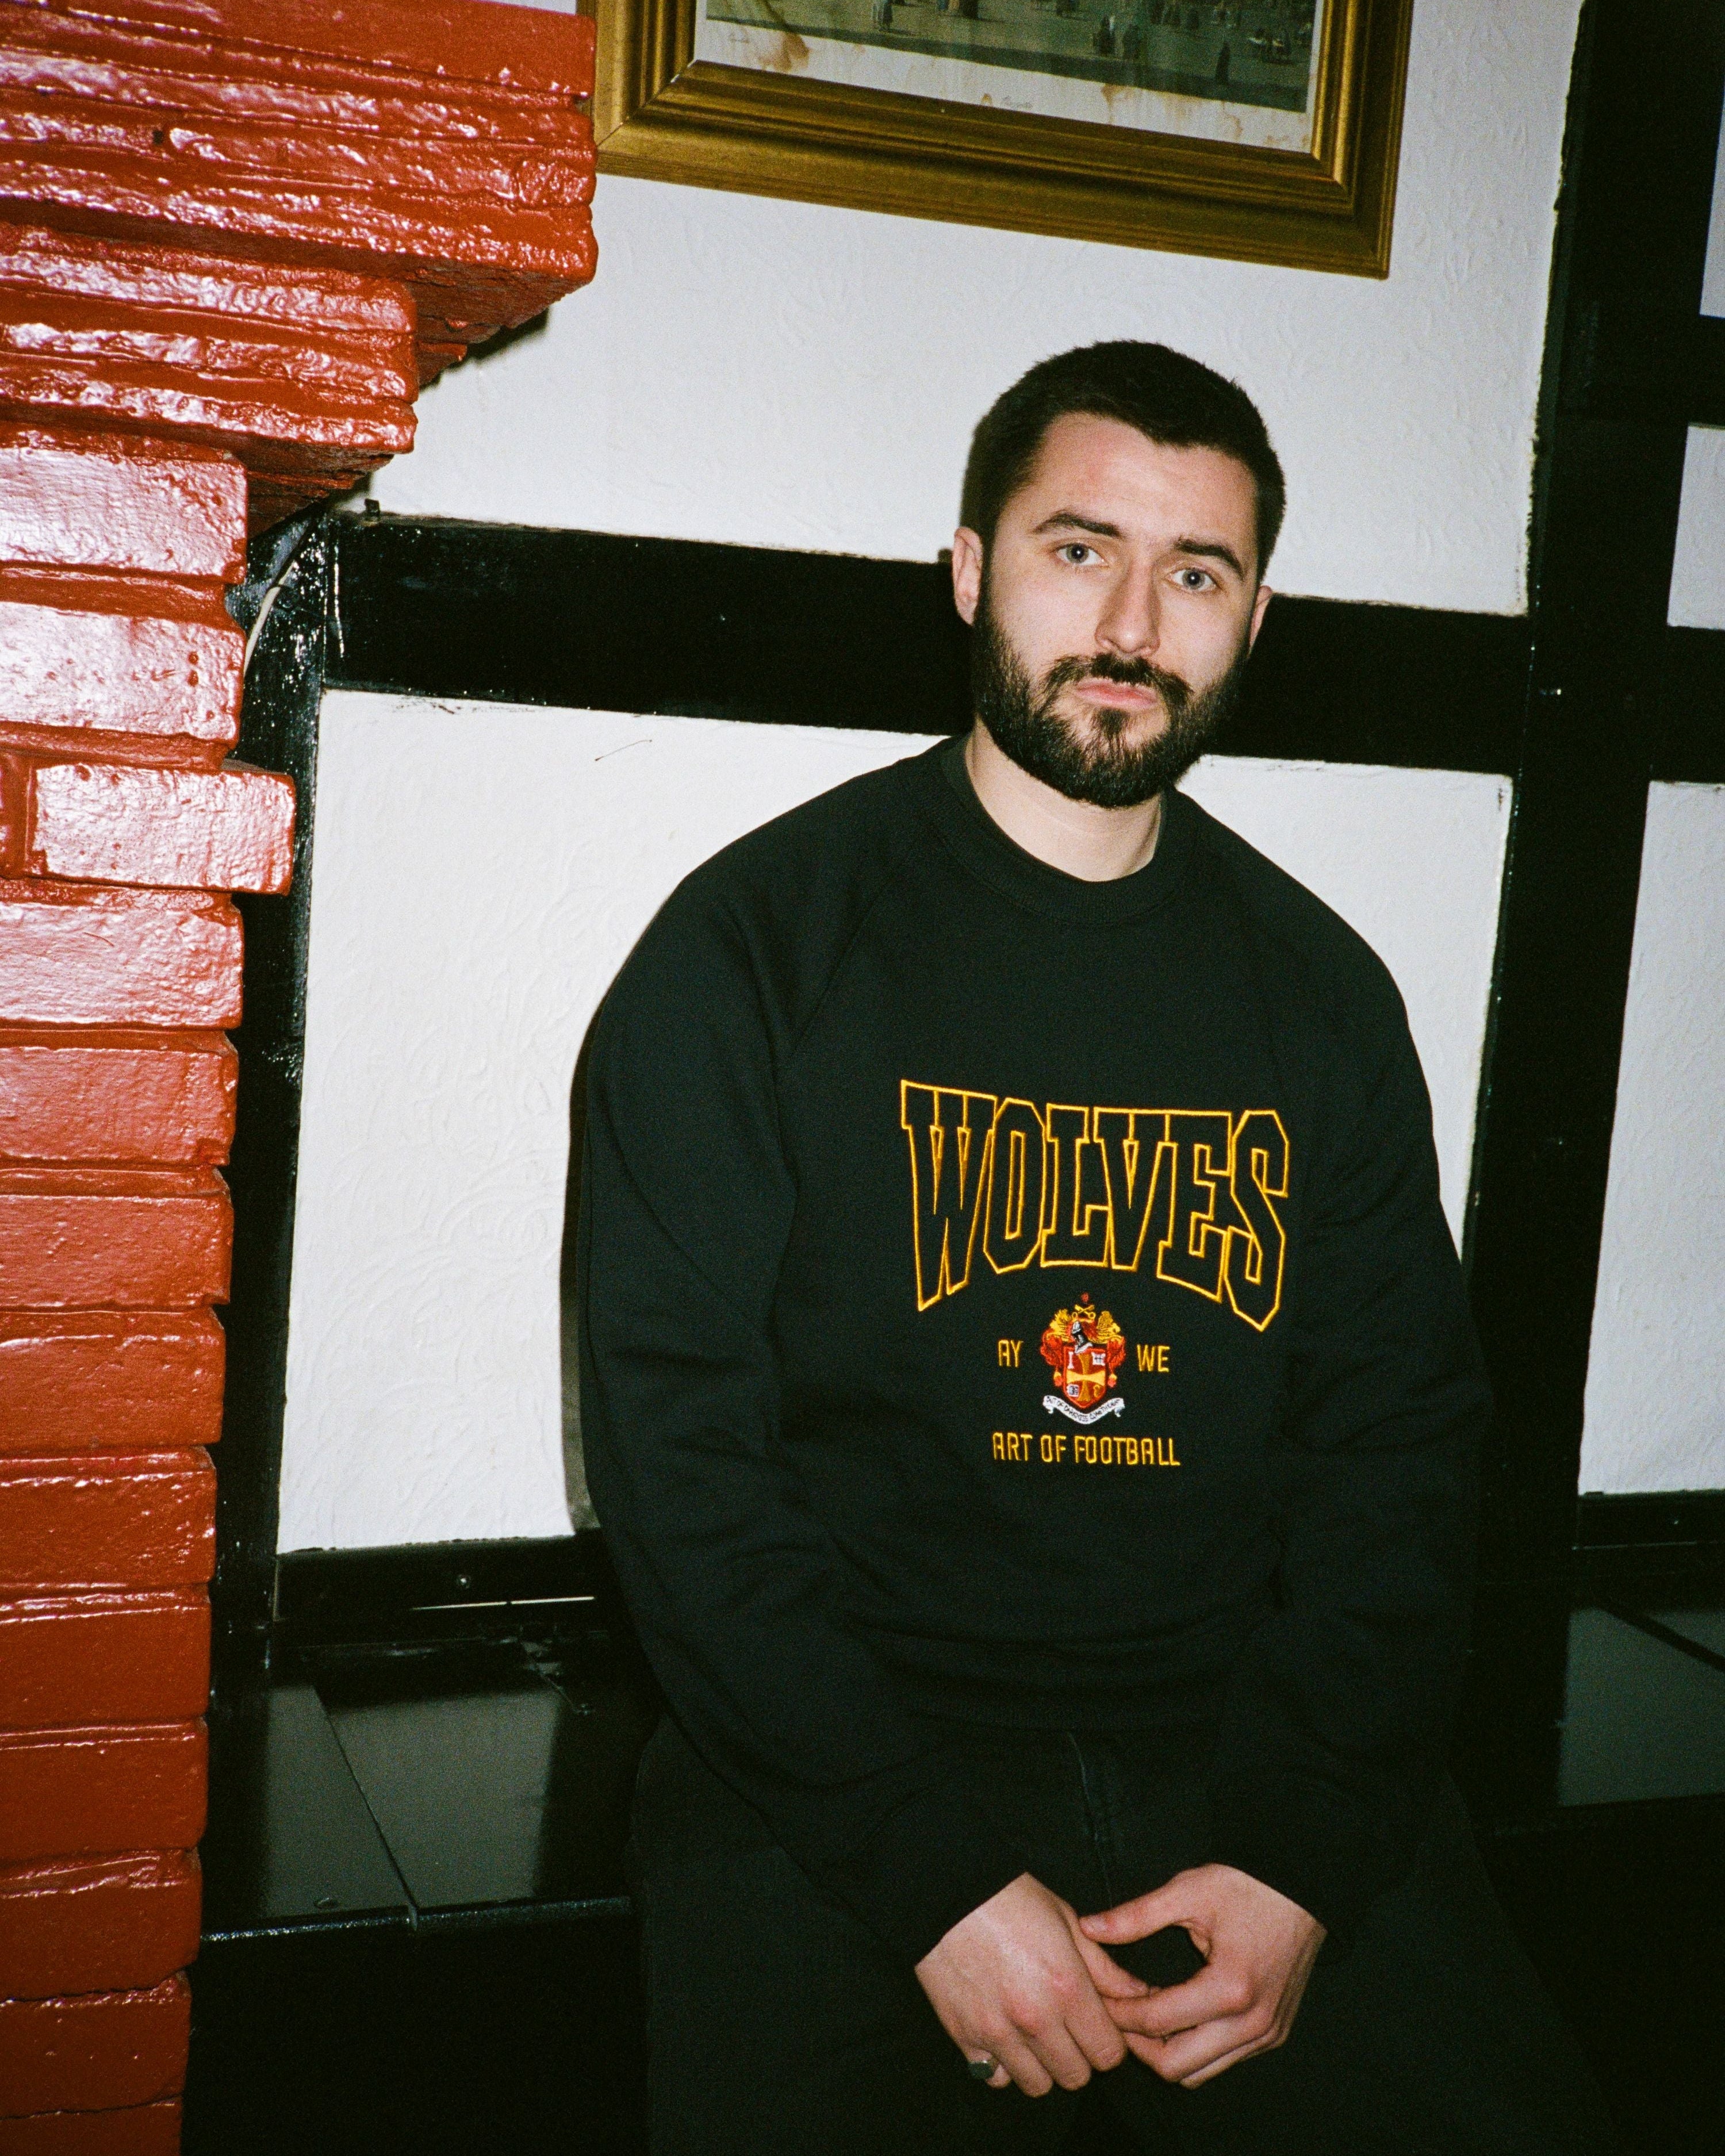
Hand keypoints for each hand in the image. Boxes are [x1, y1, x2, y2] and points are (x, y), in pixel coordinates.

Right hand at [915, 1872, 1149, 2096]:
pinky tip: (1004, 2035)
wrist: (947, 1890)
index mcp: (1067, 1988)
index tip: (1097, 2025)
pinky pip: (995, 2078)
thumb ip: (1105, 1968)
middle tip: (1068, 2028)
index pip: (1108, 2053)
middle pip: (1076, 2076)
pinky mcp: (964, 2037)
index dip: (1109, 2041)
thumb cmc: (1012, 1898)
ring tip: (1035, 2034)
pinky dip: (1003, 2066)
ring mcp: (998, 2032)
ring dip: (1042, 2065)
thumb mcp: (1067, 1921)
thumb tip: (1139, 1995)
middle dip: (1079, 2056)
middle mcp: (1035, 2019)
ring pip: (1038, 2085)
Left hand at [1079, 1865, 1323, 2088]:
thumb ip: (1135, 1916)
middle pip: (1176, 2067)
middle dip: (1138, 2045)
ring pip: (1200, 2073)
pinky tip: (1178, 2015)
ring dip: (1167, 2052)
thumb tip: (1088, 1927)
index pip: (1156, 2021)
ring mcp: (1267, 2034)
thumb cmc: (1246, 1885)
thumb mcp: (1187, 1892)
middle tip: (1117, 2013)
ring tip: (1145, 2014)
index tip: (1096, 1997)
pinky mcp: (1274, 2034)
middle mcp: (1252, 2023)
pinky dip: (1195, 2048)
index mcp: (1229, 1989)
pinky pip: (1224, 2060)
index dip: (1118, 2012)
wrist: (1302, 1887)